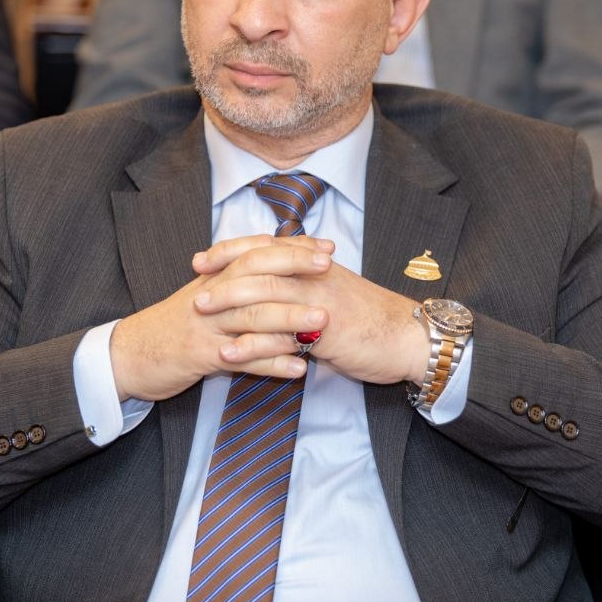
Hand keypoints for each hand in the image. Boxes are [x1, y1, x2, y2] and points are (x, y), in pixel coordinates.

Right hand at [110, 234, 335, 401]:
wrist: (129, 355)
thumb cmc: (174, 326)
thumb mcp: (205, 297)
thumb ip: (237, 285)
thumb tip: (278, 272)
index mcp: (216, 277)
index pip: (258, 252)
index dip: (293, 248)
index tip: (327, 246)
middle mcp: (212, 295)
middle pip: (256, 273)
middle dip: (295, 267)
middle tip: (330, 266)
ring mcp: (207, 325)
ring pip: (252, 315)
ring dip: (290, 317)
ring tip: (324, 319)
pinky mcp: (201, 355)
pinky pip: (242, 359)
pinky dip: (272, 364)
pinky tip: (298, 369)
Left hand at [195, 256, 428, 386]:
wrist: (409, 338)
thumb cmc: (371, 320)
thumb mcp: (335, 292)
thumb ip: (306, 285)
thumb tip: (278, 282)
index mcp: (315, 264)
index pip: (267, 247)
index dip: (232, 250)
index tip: (203, 258)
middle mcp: (315, 275)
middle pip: (260, 265)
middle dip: (222, 273)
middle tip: (193, 285)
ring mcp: (320, 300)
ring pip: (267, 293)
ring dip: (229, 302)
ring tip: (201, 313)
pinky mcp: (325, 331)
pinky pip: (280, 334)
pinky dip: (252, 345)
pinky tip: (229, 354)